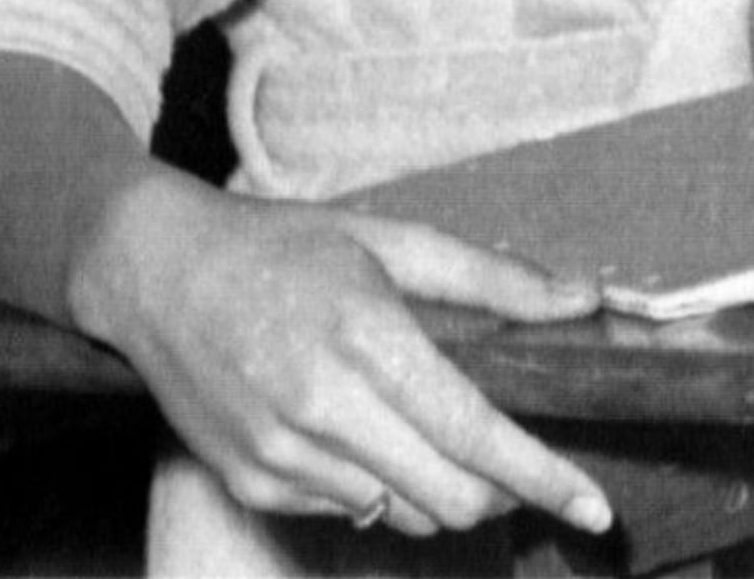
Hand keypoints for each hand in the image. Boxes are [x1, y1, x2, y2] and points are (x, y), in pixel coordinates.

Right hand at [66, 168, 614, 543]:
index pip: (475, 432)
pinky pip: (346, 509)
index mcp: (369, 339)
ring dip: (438, 490)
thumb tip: (586, 298)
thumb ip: (495, 279)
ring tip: (428, 431)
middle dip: (503, 492)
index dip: (544, 476)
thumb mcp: (394, 241)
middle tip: (522, 465)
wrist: (156, 273)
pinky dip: (375, 486)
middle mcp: (322, 407)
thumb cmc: (284, 247)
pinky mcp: (248, 481)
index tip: (597, 510)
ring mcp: (278, 454)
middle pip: (446, 494)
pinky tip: (358, 431)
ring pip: (400, 512)